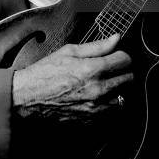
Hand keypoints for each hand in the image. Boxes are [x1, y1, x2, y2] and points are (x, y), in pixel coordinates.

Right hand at [12, 34, 132, 124]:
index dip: (121, 55)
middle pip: (128, 79)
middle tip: (109, 67)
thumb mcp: (70, 51)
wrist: (29, 96)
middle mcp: (98, 90)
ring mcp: (96, 107)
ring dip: (117, 89)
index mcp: (93, 69)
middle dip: (121, 70)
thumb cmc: (46, 71)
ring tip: (102, 82)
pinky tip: (96, 95)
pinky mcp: (92, 120)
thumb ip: (97, 46)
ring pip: (123, 97)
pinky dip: (108, 103)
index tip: (115, 55)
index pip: (125, 60)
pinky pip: (111, 111)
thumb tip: (115, 38)